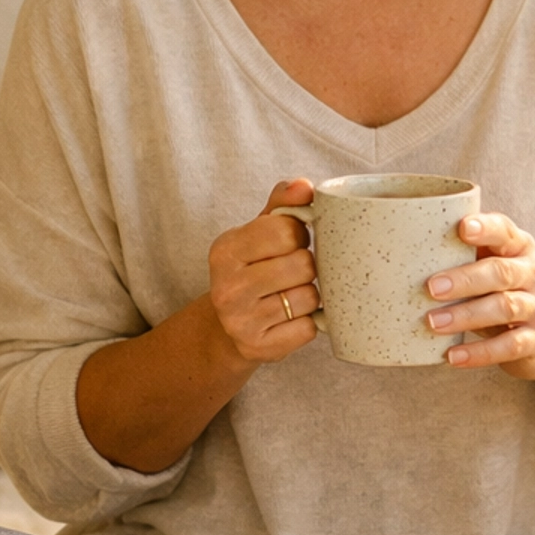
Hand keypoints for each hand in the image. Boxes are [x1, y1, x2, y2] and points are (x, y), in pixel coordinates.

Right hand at [207, 179, 322, 365]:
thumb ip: (283, 203)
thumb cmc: (253, 268)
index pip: (286, 230)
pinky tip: (290, 319)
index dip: (299, 234)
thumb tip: (304, 186)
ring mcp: (240, 321)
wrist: (228, 327)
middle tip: (293, 271)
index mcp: (225, 249)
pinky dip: (308, 323)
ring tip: (290, 294)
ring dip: (309, 295)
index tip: (291, 242)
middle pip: (303, 265)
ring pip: (309, 297)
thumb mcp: (260, 231)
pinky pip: (308, 328)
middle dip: (307, 266)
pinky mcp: (258, 348)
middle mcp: (226, 286)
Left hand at [425, 210, 534, 380]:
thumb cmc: (502, 292)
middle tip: (431, 287)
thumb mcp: (490, 268)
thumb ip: (462, 255)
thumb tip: (401, 247)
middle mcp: (534, 273)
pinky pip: (508, 346)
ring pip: (505, 307)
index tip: (462, 228)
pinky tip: (453, 355)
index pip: (504, 231)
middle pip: (501, 272)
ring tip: (434, 323)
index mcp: (519, 247)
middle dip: (465, 279)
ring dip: (466, 315)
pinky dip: (479, 353)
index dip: (485, 228)